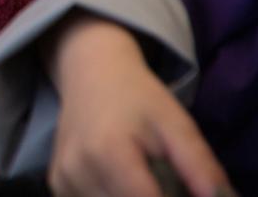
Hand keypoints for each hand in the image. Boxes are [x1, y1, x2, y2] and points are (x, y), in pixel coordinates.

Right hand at [46, 15, 232, 196]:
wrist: (90, 73)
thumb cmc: (138, 98)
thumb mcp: (177, 124)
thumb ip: (200, 167)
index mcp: (108, 153)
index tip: (185, 192)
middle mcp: (77, 171)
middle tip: (169, 184)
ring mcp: (62, 181)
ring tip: (148, 182)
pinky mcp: (57, 186)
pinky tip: (124, 185)